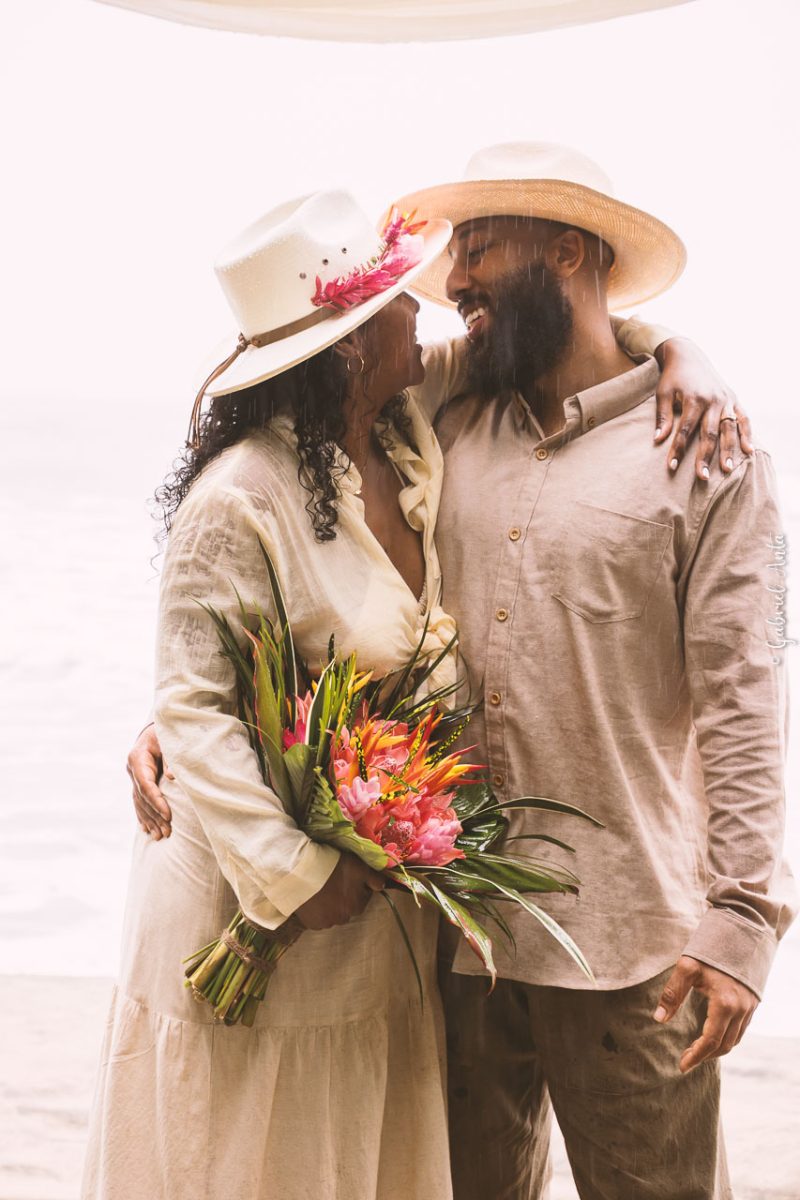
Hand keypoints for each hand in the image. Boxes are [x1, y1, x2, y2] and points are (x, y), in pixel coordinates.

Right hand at [127, 723, 172, 838]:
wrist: (157, 727)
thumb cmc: (166, 732)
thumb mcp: (168, 740)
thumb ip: (170, 758)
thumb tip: (171, 777)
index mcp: (137, 758)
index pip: (146, 785)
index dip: (156, 801)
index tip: (168, 815)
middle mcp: (132, 769)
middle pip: (142, 797)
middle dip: (155, 816)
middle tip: (167, 832)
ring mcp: (133, 776)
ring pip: (139, 802)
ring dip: (149, 820)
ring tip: (159, 836)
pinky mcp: (137, 782)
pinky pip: (138, 802)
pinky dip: (143, 816)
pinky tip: (147, 829)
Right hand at [295, 853, 384, 929]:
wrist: (304, 872)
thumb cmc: (335, 867)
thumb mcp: (360, 867)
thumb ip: (375, 879)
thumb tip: (382, 887)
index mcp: (358, 906)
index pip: (363, 896)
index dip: (357, 885)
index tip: (348, 875)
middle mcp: (344, 919)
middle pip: (348, 906)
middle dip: (344, 896)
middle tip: (334, 881)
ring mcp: (327, 923)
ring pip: (333, 913)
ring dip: (330, 904)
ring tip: (321, 889)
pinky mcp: (312, 924)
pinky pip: (318, 918)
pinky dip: (317, 910)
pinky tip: (313, 898)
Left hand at [653, 338, 753, 479]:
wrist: (688, 354)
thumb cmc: (672, 377)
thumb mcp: (663, 393)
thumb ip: (663, 417)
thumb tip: (658, 440)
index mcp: (694, 399)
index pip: (685, 430)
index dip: (678, 449)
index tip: (671, 467)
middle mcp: (713, 400)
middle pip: (710, 433)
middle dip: (706, 456)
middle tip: (702, 477)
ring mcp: (727, 400)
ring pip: (729, 429)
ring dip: (729, 450)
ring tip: (728, 470)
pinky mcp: (734, 399)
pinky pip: (744, 418)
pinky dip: (747, 434)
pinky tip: (749, 451)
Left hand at [653, 955, 758, 1072]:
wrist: (740, 932)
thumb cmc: (710, 949)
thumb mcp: (687, 967)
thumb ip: (672, 994)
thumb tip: (659, 1019)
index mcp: (725, 1003)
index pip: (710, 1041)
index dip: (696, 1056)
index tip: (682, 1066)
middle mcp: (741, 1009)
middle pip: (724, 1045)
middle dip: (704, 1056)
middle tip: (685, 1059)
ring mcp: (749, 1007)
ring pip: (734, 1039)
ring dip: (716, 1049)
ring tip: (696, 1050)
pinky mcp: (752, 1003)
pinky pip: (741, 1029)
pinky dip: (726, 1038)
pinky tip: (712, 1035)